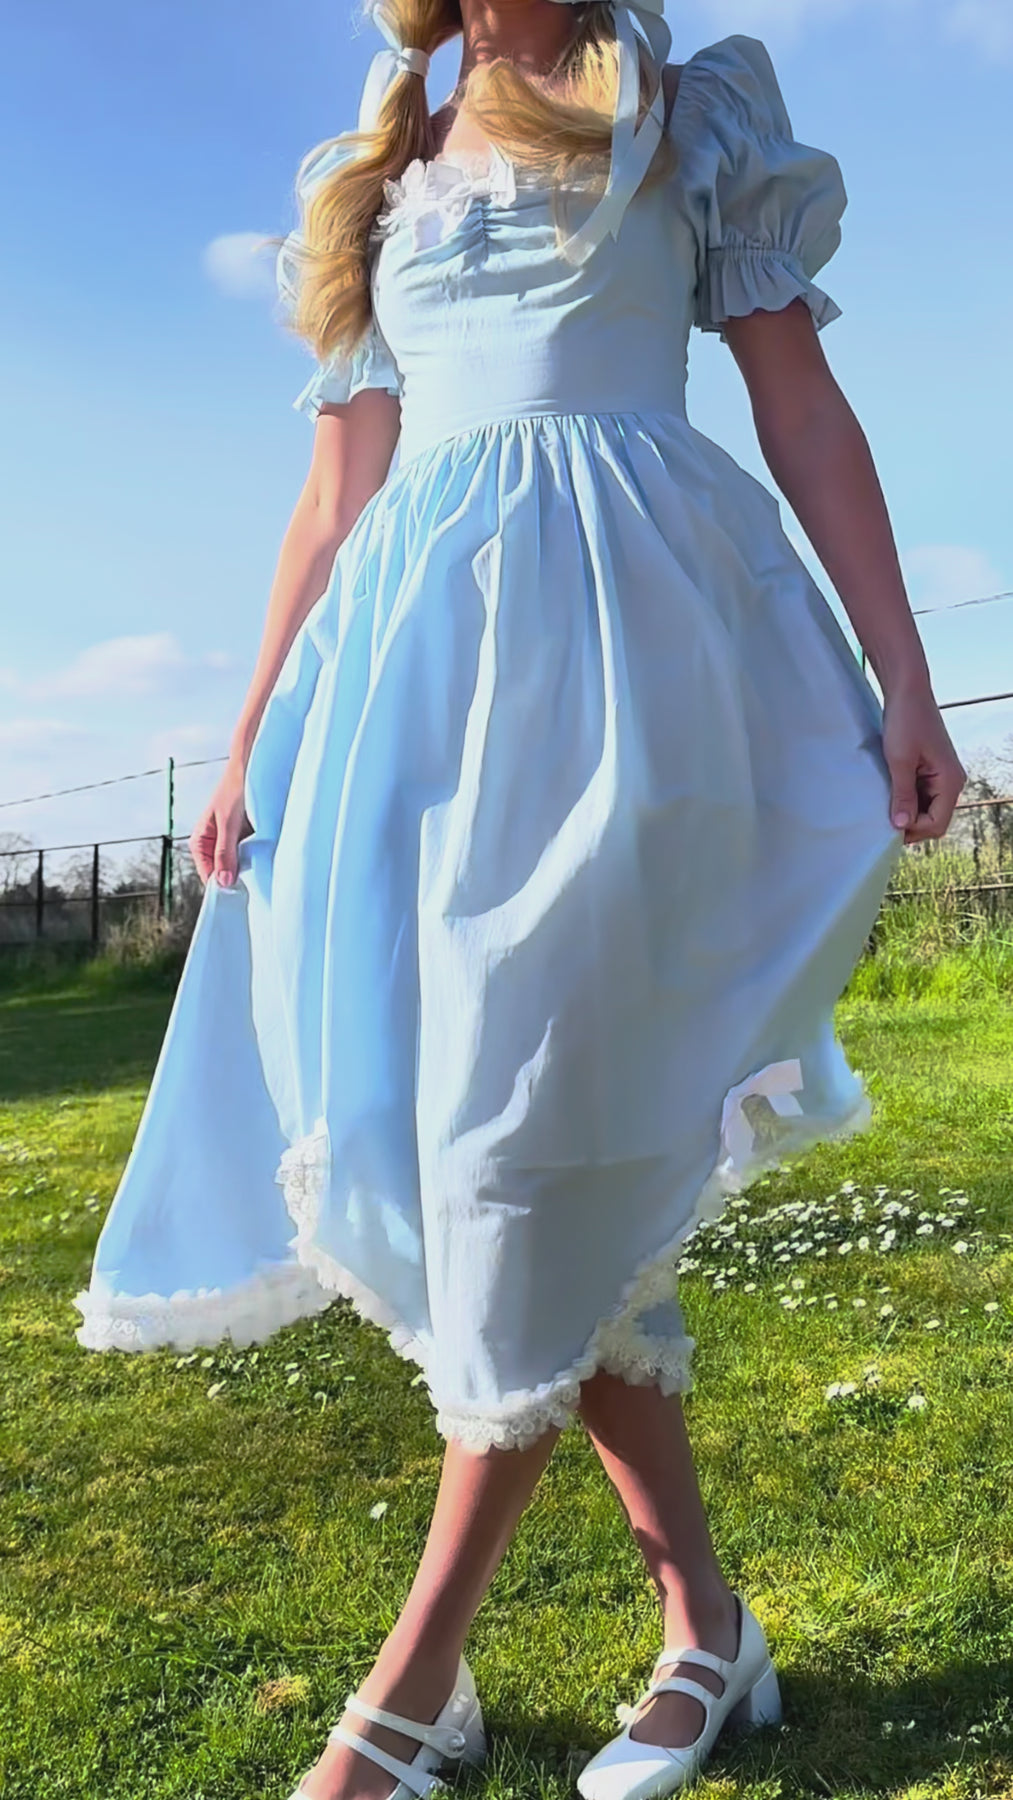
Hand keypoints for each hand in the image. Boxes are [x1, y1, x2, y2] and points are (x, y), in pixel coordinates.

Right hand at [189, 760, 251, 886]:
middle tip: (254, 883)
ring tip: (260, 868)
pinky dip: (256, 859)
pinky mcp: (245, 839)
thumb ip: (224, 852)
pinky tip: (266, 858)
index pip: (208, 875)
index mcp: (200, 841)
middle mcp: (212, 845)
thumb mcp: (228, 823)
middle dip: (236, 878)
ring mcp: (229, 843)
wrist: (251, 767)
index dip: (222, 886)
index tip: (239, 893)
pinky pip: (249, 856)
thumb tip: (222, 882)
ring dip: (248, 868)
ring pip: (237, 866)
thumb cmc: (235, 789)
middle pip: (222, 873)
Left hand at [881, 682, 966, 845]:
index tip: (887, 824)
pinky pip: (922, 794)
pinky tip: (889, 794)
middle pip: (934, 819)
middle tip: (882, 821)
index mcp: (950, 781)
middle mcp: (952, 781)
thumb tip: (901, 826)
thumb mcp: (899, 761)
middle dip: (910, 824)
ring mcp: (942, 775)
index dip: (913, 830)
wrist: (908, 691)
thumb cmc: (905, 721)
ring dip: (907, 811)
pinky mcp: (931, 769)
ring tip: (884, 806)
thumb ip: (902, 795)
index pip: (937, 824)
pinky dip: (907, 799)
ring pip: (926, 808)